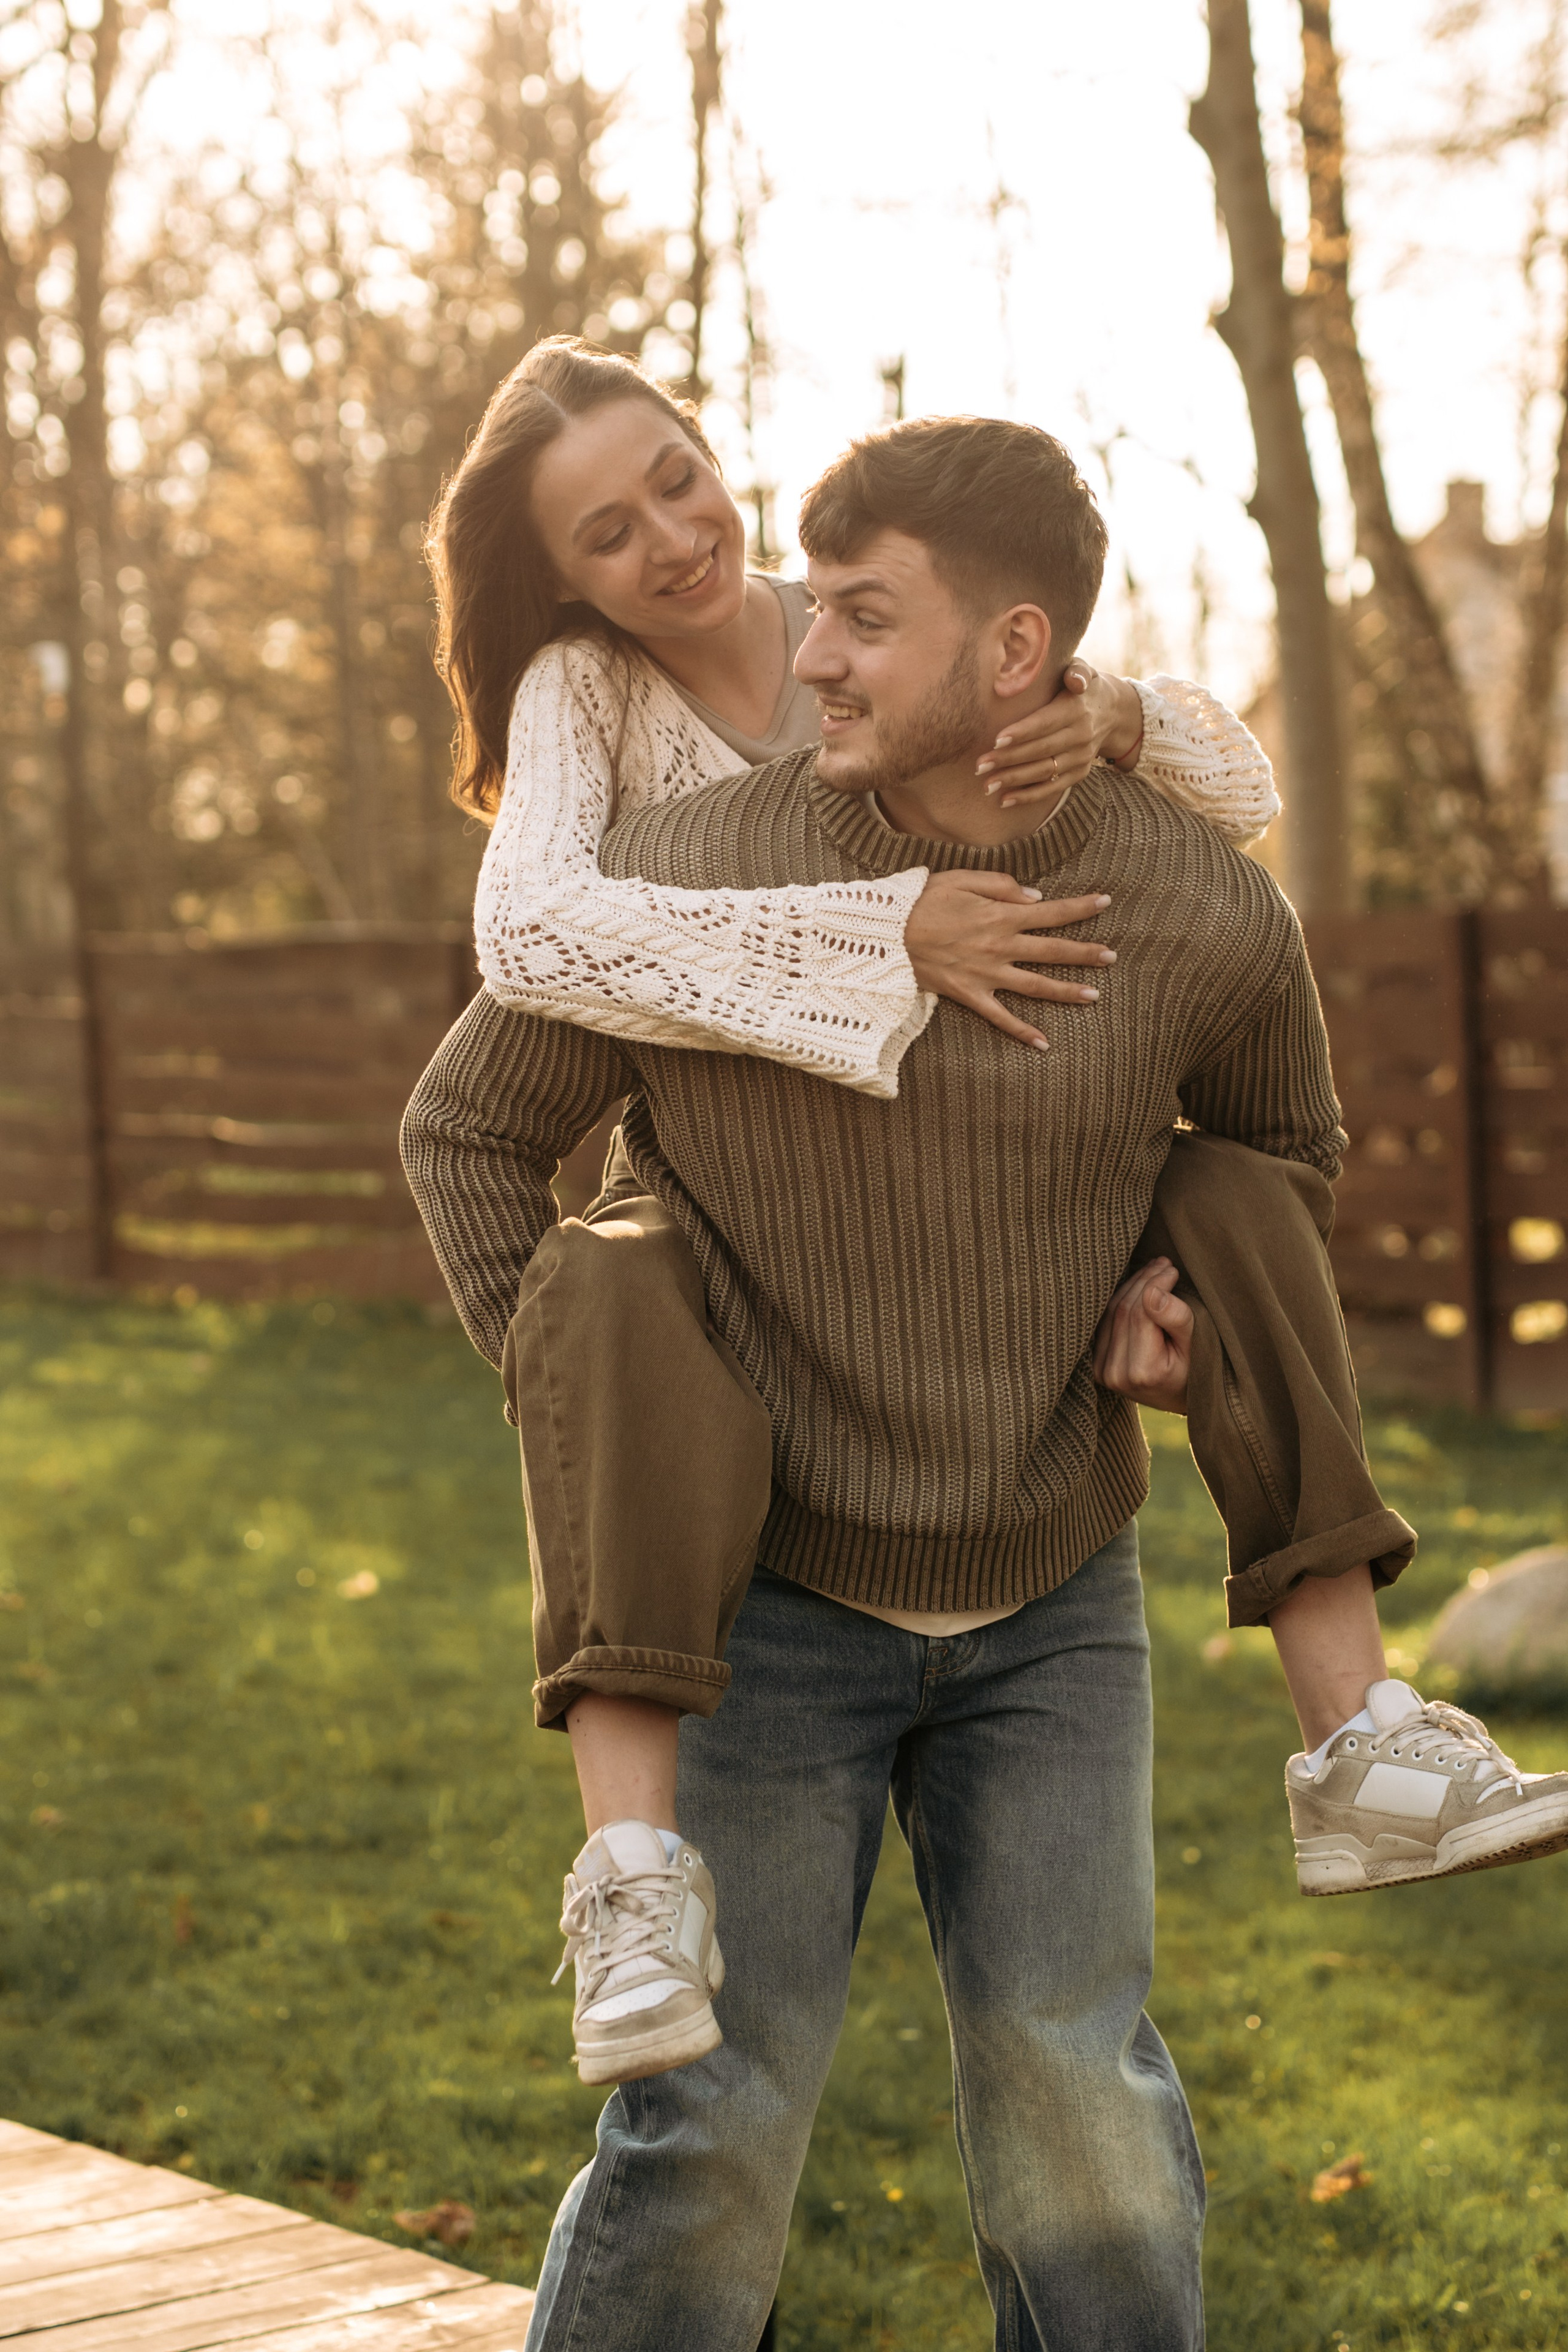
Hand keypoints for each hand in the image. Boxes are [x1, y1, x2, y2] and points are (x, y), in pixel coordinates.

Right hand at [905, 871, 1114, 1049]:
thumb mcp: (960, 878)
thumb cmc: (920, 901)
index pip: (1052, 912)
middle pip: (1053, 951)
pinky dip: (1022, 1032)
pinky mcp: (970, 995)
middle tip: (1112, 956)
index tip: (1105, 902)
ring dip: (1068, 991)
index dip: (1081, 907)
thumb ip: (1001, 884)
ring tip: (1095, 996)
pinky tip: (1044, 1044)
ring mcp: (987, 974)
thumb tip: (1036, 898)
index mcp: (1000, 915)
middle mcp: (1000, 946)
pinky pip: (1000, 1018)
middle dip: (1086, 953)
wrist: (885, 935)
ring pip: (1036, 985)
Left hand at [976, 662, 1145, 809]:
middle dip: (1008, 759)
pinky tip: (1005, 800)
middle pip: (1040, 750)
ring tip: (987, 785)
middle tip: (980, 765)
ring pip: (1044, 772)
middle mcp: (1081, 735)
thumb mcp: (1084, 670)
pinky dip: (1029, 796)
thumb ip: (1077, 670)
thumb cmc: (1083, 687)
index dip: (1022, 733)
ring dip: (1014, 780)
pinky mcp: (1079, 773)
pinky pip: (1053, 788)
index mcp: (1076, 709)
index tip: (996, 740)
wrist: (1113, 712)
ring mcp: (1081, 757)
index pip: (1045, 722)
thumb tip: (1075, 681)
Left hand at [1090, 1257, 1191, 1413]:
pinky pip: (1105, 1322)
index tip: (1173, 1268)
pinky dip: (1121, 1300)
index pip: (1140, 1313)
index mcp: (1143, 1372)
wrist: (1182, 1398)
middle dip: (1143, 1281)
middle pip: (1122, 1310)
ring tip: (1154, 1270)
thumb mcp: (1198, 1345)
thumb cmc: (1198, 1370)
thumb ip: (1177, 1319)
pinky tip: (1138, 1287)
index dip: (1155, 1284)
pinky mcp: (1097, 1365)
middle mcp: (1116, 1374)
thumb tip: (1152, 1293)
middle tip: (1163, 1263)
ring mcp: (1102, 1371)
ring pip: (1110, 1312)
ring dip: (1132, 1286)